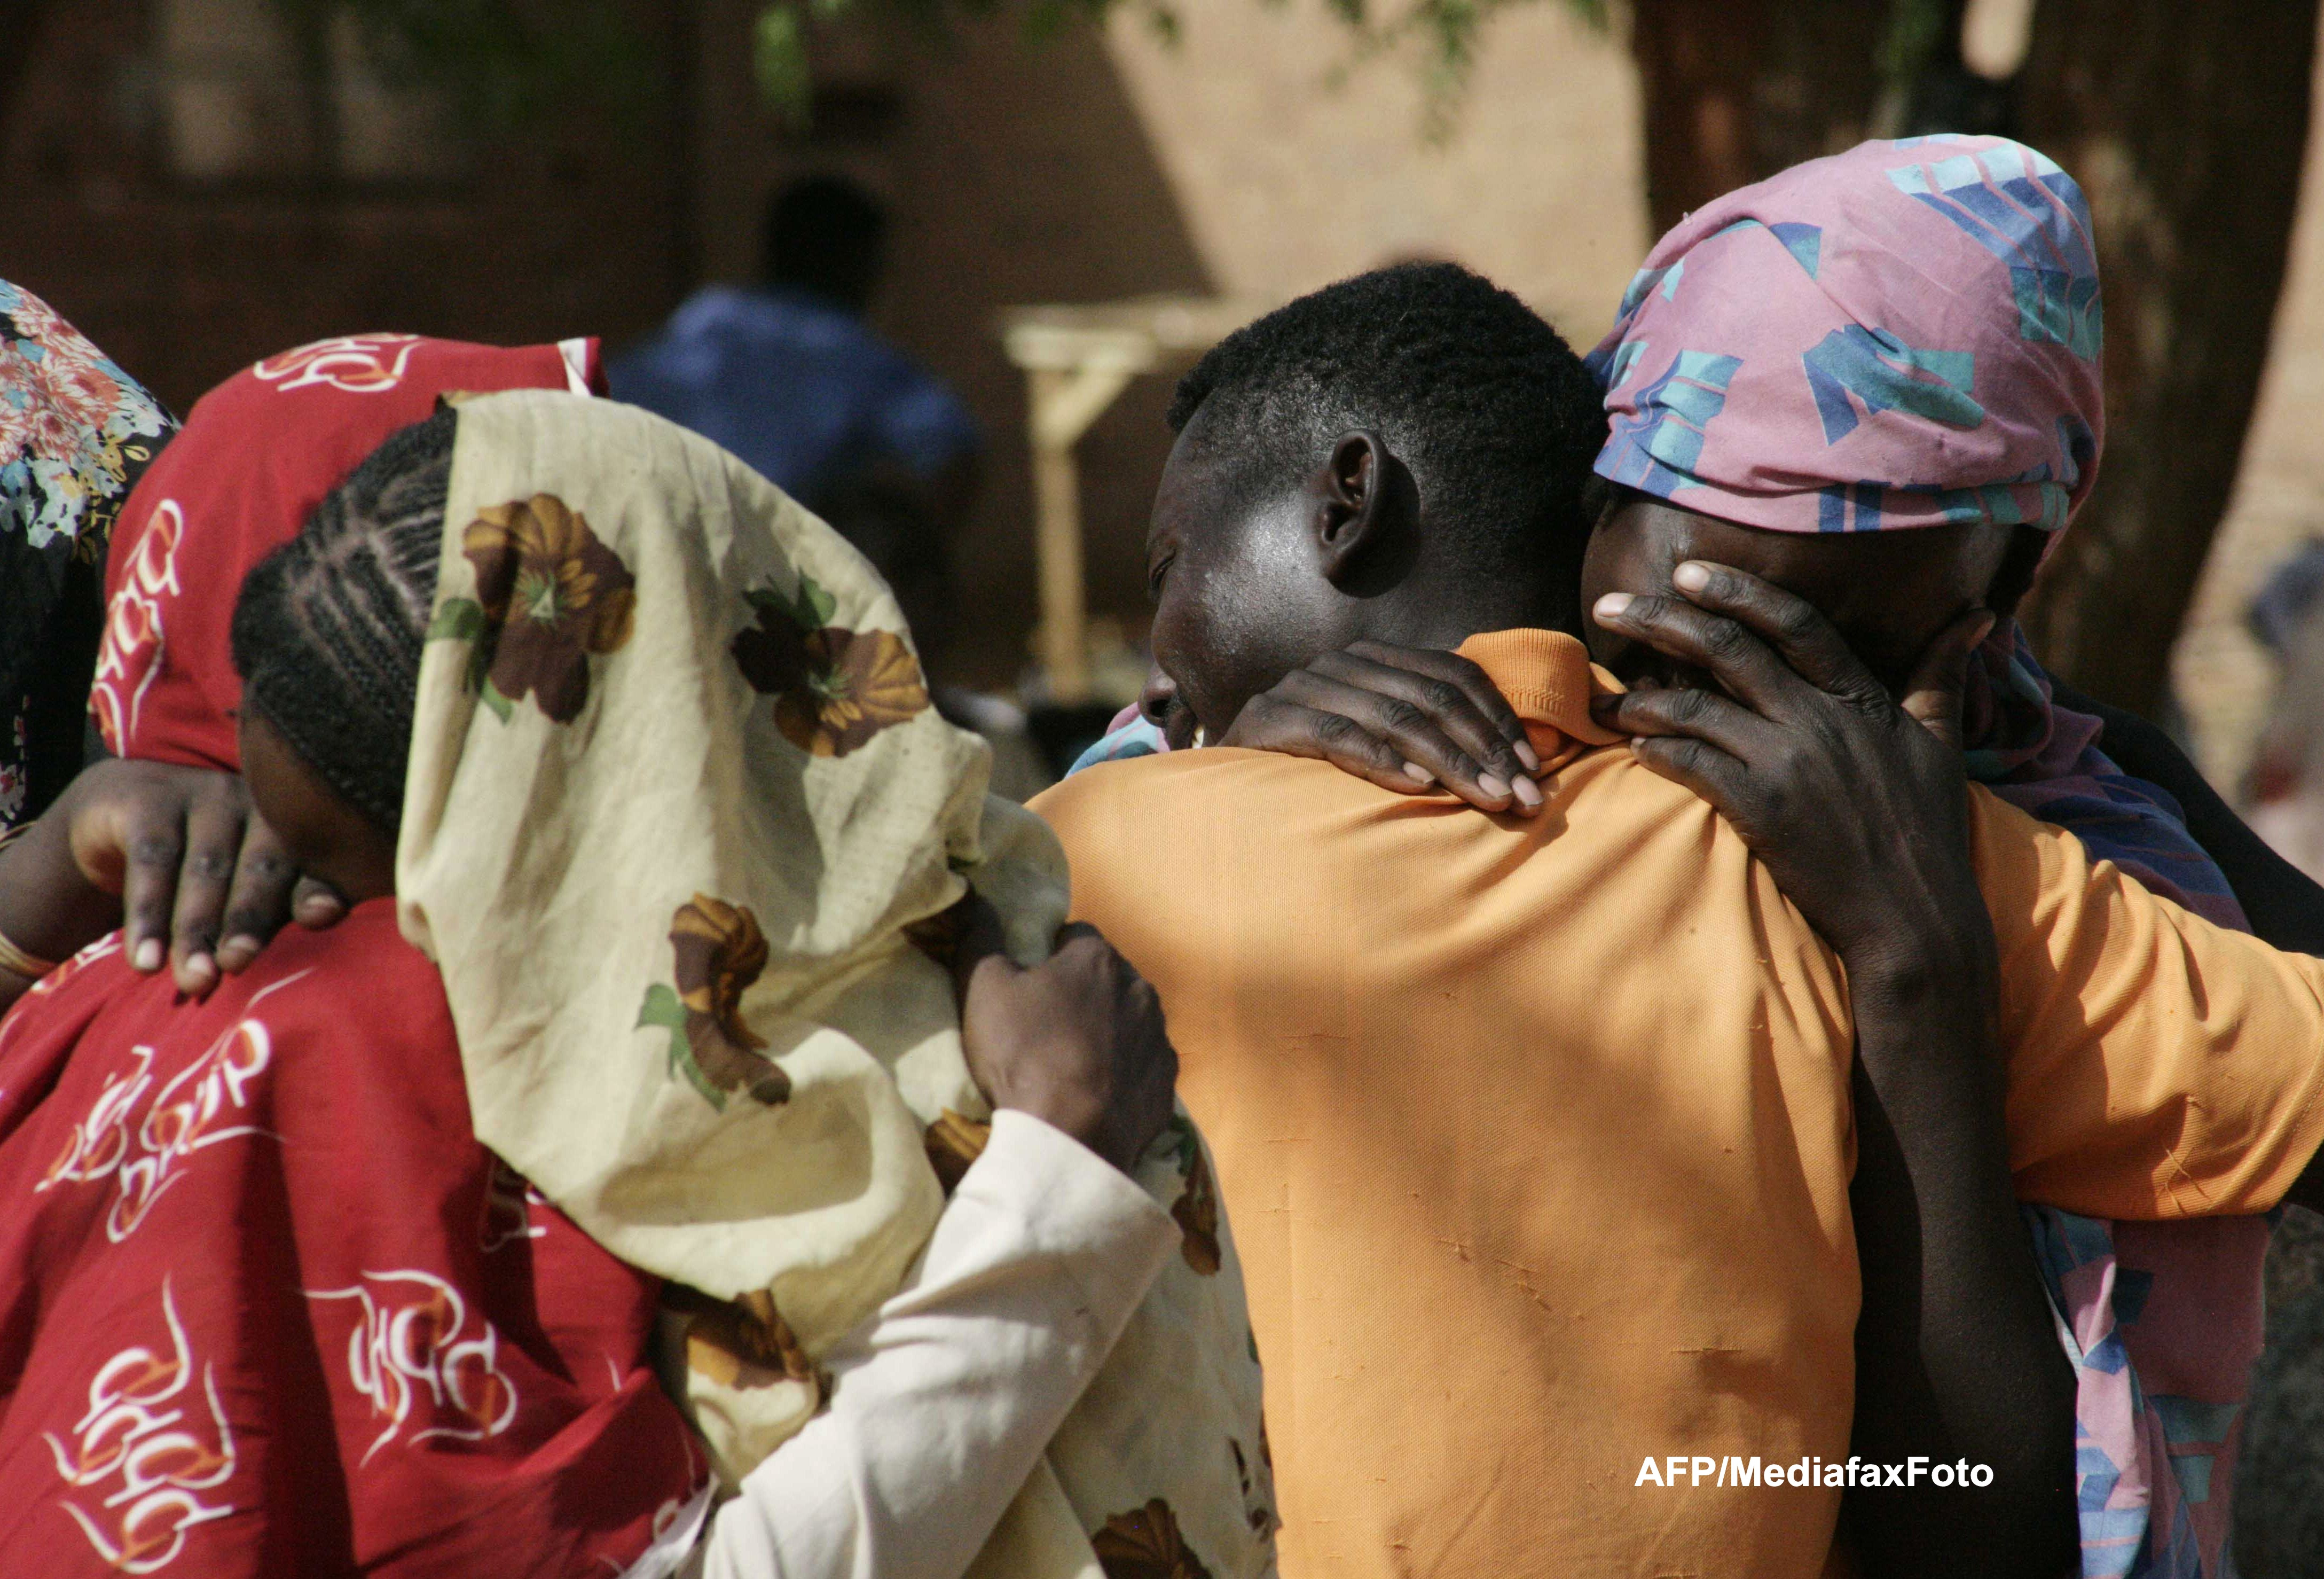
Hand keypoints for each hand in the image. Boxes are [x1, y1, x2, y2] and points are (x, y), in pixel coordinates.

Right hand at [50, 759, 345, 995]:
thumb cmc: (199, 879)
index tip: (322, 916)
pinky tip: (146, 960)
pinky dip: (149, 915)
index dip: (317, 890)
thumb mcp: (238, 902)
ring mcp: (206, 796)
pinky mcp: (149, 798)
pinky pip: (153, 860)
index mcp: (294, 831)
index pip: (312, 867)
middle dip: (250, 920)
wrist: (117, 821)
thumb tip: (286, 969)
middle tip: (237, 965)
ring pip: (206, 868)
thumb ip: (270, 926)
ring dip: (198, 929)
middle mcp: (257, 807)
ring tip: (195, 980)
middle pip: (261, 867)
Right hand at [949, 895, 1177, 1174]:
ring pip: (1128, 1021)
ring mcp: (1159, 1038)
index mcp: (1098, 957)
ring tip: (1069, 1066)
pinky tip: (1095, 1094)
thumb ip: (980, 935)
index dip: (1046, 957)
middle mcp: (1140, 987)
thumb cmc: (1023, 1053)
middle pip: (1105, 979)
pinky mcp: (1167, 1084)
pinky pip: (1143, 1066)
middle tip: (1044, 1030)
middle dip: (1080, 994)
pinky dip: (1123, 1073)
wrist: (1069, 1138)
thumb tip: (973, 896)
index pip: (1073, 936)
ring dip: (1106, 1032)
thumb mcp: (983, 986)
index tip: (1027, 988)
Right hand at [1220, 641, 1544, 814]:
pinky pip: (1337, 733)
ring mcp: (1302, 685)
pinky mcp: (1269, 718)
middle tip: (1523, 799)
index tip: (1535, 770)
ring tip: (1486, 799)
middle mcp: (1341, 662)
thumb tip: (1522, 762)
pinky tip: (1417, 788)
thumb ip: (1435, 738)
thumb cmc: (1317, 776)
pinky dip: (1381, 760)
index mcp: (1376, 658)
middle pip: (1432, 696)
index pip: (1455, 675)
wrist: (1224, 790)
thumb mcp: (1384, 747)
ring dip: (1449, 761)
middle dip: (1485, 750)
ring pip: (1393, 714)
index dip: (1500, 720)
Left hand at [1586, 561, 1994, 973]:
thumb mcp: (1942, 741)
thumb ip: (1942, 673)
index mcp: (1861, 699)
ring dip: (1640, 697)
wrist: (1914, 918)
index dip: (1737, 591)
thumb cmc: (1929, 830)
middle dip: (1662, 620)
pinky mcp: (1760, 810)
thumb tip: (1976, 613)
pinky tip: (1634, 746)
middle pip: (1727, 650)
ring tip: (1606, 696)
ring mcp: (1787, 764)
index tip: (1686, 571)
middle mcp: (1820, 721)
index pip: (1794, 623)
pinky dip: (1656, 750)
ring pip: (1696, 708)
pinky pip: (1691, 765)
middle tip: (1609, 605)